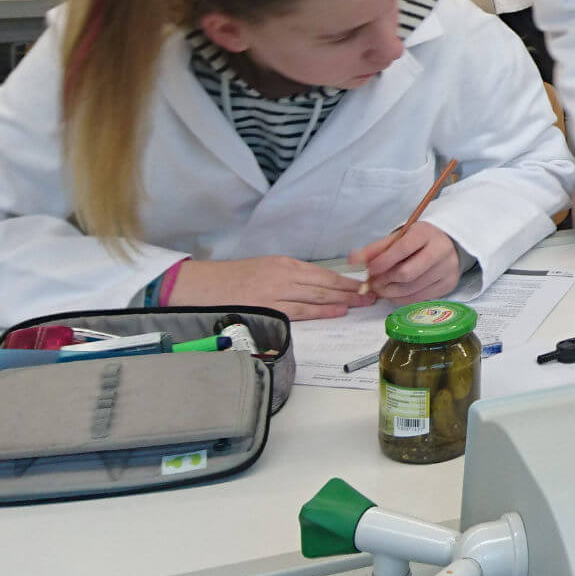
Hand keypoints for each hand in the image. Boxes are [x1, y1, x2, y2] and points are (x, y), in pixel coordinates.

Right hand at [168, 255, 373, 319]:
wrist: (201, 287)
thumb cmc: (232, 280)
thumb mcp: (265, 269)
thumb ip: (290, 278)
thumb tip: (317, 289)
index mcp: (284, 264)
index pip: (323, 273)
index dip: (346, 280)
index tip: (365, 284)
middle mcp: (284, 275)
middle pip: (326, 284)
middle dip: (352, 290)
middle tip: (374, 294)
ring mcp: (276, 292)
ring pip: (318, 297)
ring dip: (343, 301)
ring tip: (363, 303)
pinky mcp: (268, 308)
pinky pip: (300, 311)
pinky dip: (322, 311)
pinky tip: (338, 311)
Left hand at [351, 221, 461, 302]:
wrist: (448, 244)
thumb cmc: (419, 241)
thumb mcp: (399, 237)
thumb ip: (376, 249)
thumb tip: (353, 260)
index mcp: (427, 233)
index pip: (403, 249)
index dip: (383, 262)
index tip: (370, 269)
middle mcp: (441, 251)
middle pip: (407, 273)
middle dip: (385, 280)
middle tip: (373, 283)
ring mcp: (447, 269)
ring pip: (412, 289)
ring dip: (391, 292)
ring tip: (381, 288)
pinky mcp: (449, 284)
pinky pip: (420, 298)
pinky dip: (402, 298)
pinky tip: (394, 293)